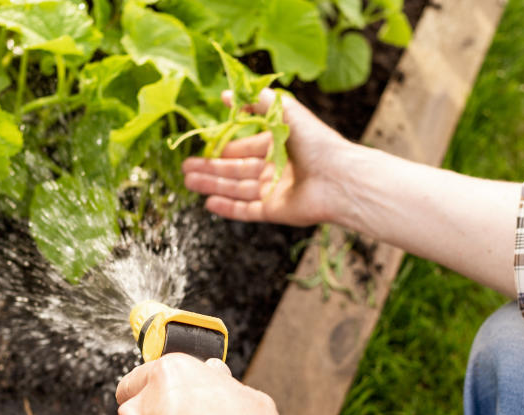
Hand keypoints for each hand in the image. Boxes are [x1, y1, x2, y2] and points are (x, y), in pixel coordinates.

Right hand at [183, 88, 359, 226]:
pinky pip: (246, 210)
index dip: (223, 146)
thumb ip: (255, 101)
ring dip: (212, 184)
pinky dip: (227, 208)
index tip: (202, 145)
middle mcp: (274, 167)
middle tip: (185, 167)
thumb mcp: (283, 110)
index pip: (245, 146)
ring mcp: (273, 190)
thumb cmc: (316, 141)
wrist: (338, 177)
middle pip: (235, 169)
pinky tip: (208, 203)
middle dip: (210, 167)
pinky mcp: (274, 210)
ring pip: (236, 189)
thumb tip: (227, 94)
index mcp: (278, 144)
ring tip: (188, 181)